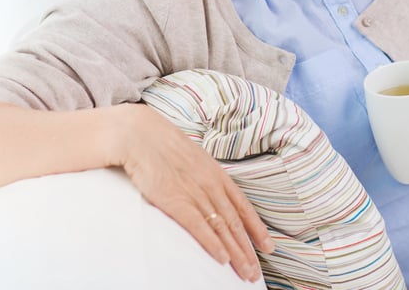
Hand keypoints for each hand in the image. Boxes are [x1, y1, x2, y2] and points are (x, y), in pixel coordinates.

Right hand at [110, 103, 273, 281]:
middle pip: (235, 223)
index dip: (256, 229)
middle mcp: (211, 185)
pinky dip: (213, 244)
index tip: (268, 246)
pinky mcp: (176, 201)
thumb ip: (205, 176)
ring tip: (245, 273)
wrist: (140, 135)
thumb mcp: (194, 158)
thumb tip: (212, 191)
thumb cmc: (163, 145)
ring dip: (236, 254)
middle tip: (256, 273)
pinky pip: (199, 227)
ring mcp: (195, 193)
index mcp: (217, 174)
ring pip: (222, 229)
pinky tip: (222, 259)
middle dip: (248, 250)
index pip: (243, 206)